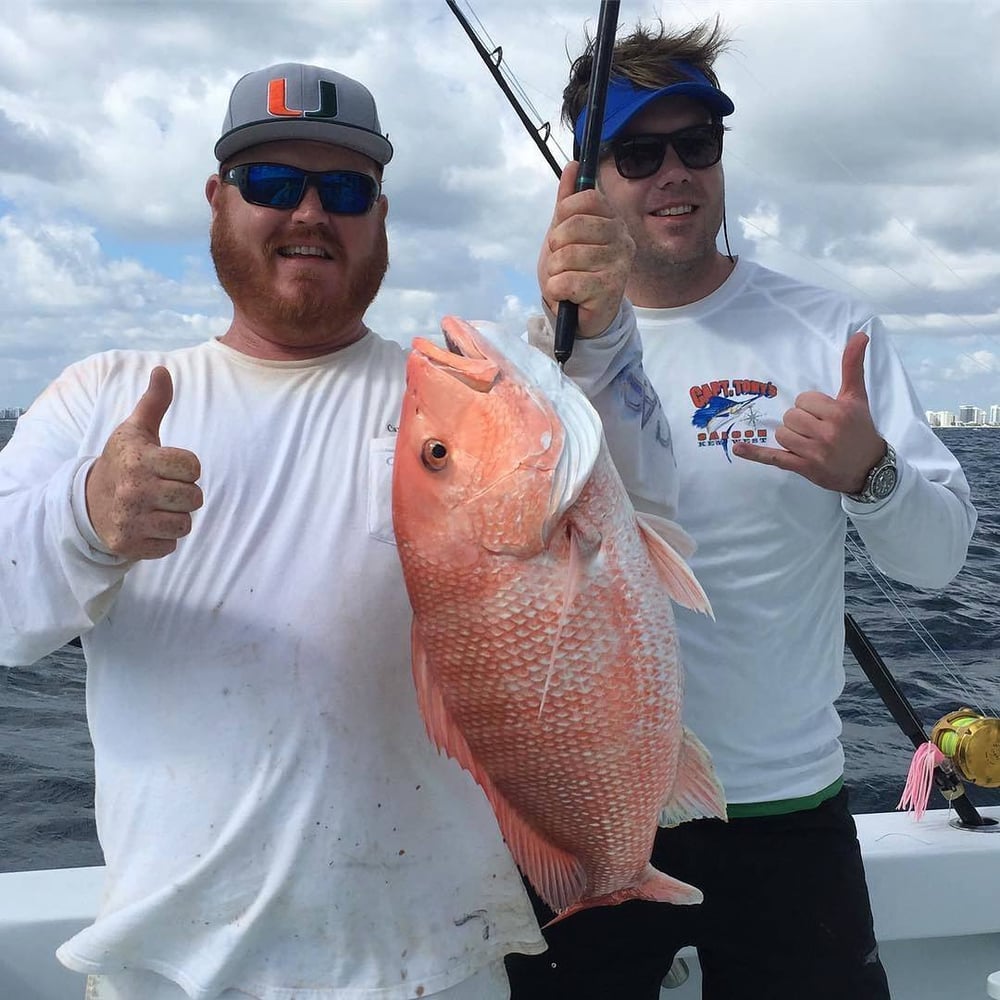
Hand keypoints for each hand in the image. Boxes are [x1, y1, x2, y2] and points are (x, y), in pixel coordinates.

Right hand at [85, 367, 202, 558]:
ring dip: (176, 517)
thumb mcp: (135, 431)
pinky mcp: (129, 545)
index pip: (194, 467)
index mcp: (139, 460)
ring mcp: (130, 520)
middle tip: (163, 489)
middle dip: (184, 494)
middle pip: (195, 498)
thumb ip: (154, 403)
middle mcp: (133, 490)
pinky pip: (170, 545)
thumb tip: (163, 370)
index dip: (187, 467)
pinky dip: (163, 538)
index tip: (168, 466)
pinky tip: (146, 524)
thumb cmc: (123, 462)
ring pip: (185, 524)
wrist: (86, 502)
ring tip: (156, 507)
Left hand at [537, 160, 634, 338]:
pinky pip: (566, 281)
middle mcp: (622, 239)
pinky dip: (556, 290)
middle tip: (563, 262)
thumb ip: (568, 202)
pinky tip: (567, 296)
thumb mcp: (565, 234)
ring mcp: (619, 265)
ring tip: (566, 280)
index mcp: (612, 221)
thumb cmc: (574, 272)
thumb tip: (573, 166)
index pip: (584, 199)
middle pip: (572, 226)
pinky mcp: (609, 290)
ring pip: (566, 256)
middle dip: (556, 247)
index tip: (563, 234)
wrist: (579, 316)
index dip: (563, 216)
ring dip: (555, 272)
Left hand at [731, 332, 885, 492]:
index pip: (804, 399)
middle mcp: (827, 432)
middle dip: (800, 421)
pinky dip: (755, 453)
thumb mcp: (857, 397)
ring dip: (791, 437)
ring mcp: (814, 452)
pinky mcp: (804, 468)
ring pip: (782, 434)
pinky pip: (774, 458)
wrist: (870, 468)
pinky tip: (738, 448)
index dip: (810, 406)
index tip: (823, 415)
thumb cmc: (860, 429)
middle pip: (791, 416)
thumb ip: (853, 365)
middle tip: (817, 430)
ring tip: (810, 442)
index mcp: (839, 412)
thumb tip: (860, 334)